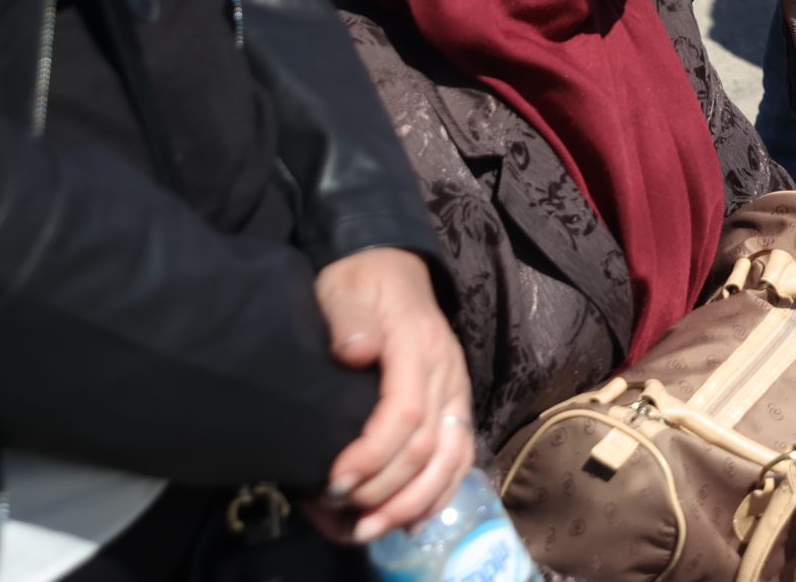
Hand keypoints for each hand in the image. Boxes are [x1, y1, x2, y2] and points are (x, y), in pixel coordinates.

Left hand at [309, 248, 472, 542]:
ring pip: (450, 459)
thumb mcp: (343, 288)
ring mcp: (457, 389)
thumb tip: (356, 352)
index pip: (405, 412)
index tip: (334, 480)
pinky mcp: (457, 404)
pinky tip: (411, 519)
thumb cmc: (360, 281)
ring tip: (373, 529)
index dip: (373, 455)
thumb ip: (348, 318)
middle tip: (341, 514)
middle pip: (427, 446)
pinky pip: (460, 457)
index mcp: (419, 343)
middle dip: (384, 490)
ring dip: (414, 503)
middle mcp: (447, 371)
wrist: (393, 265)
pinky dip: (438, 494)